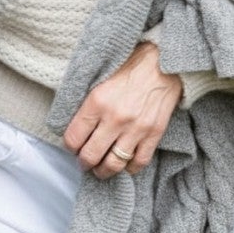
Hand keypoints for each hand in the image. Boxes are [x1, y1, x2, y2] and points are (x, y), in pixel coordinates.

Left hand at [63, 41, 182, 178]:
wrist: (164, 61)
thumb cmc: (130, 66)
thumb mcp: (99, 78)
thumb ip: (87, 103)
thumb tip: (74, 125)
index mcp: (97, 101)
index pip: (73, 138)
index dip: (70, 146)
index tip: (73, 146)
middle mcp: (115, 118)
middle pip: (90, 156)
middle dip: (84, 163)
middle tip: (84, 161)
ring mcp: (136, 128)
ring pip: (113, 164)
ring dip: (104, 171)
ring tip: (101, 169)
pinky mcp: (154, 133)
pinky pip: (139, 162)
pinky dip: (129, 168)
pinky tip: (125, 164)